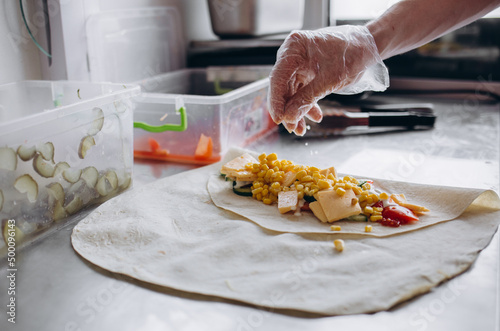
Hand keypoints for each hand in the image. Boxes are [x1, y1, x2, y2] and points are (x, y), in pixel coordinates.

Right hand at [268, 25, 388, 135]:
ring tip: (302, 128)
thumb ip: (307, 99)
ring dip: (296, 110)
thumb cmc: (352, 54)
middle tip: (293, 128)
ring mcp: (298, 63)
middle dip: (287, 109)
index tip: (279, 119)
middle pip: (282, 86)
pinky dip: (306, 104)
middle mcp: (292, 54)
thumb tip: (289, 117)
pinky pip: (301, 91)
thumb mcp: (330, 79)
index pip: (277, 77)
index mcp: (295, 48)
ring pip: (291, 92)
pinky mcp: (305, 71)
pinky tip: (314, 116)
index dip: (276, 101)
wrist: (368, 47)